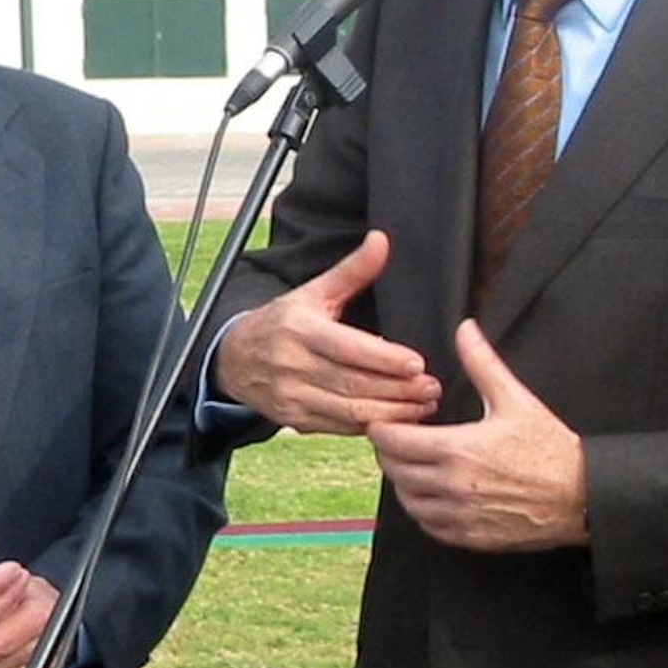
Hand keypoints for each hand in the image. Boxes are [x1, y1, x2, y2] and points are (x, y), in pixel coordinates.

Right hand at [214, 230, 440, 434]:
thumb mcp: (313, 292)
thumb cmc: (282, 322)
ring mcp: (291, 396)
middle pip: (353, 383)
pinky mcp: (293, 420)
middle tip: (433, 388)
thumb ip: (352, 270)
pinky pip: (338, 427)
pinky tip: (397, 421)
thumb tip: (382, 240)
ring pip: (349, 411)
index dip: (384, 359)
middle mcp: (292, 365)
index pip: (347, 348)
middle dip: (398, 389)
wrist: (234, 358)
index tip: (417, 364)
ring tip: (424, 407)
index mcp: (299, 330)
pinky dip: (370, 426)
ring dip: (391, 412)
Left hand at [368, 319, 586, 550]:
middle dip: (388, 453)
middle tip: (394, 440)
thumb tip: (465, 329)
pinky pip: (430, 526)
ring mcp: (461, 516)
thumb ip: (483, 363)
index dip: (381, 429)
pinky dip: (423, 510)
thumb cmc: (551, 448)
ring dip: (403, 483)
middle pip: (395, 471)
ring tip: (411, 465)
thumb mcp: (515, 399)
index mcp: (458, 449)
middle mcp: (453, 485)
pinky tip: (431, 494)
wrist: (583, 496)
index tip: (383, 421)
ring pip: (408, 502)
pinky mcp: (472, 537)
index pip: (394, 441)